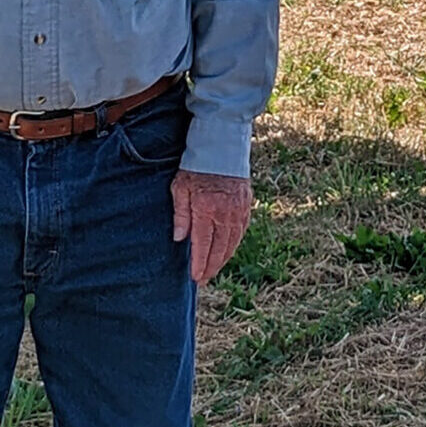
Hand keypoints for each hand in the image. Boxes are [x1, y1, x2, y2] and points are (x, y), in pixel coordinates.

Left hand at [170, 169, 252, 284]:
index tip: (196, 278)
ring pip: (232, 242)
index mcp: (207, 209)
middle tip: (203, 280)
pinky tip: (227, 251)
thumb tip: (179, 238)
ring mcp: (238, 210)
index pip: (203, 245)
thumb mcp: (180, 188)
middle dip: (211, 267)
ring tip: (213, 270)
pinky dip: (233, 244)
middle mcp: (225, 213)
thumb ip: (181, 214)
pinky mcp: (246, 205)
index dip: (200, 264)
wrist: (222, 146)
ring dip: (223, 259)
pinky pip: (241, 231)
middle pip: (219, 248)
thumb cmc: (196, 166)